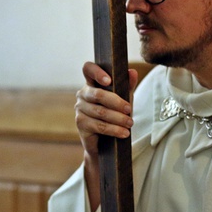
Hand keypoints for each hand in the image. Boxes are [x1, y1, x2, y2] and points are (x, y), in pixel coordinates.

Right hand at [75, 62, 138, 211]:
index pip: (88, 69)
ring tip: (130, 123)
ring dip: (118, 119)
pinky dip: (114, 130)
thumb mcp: (124, 99)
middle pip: (98, 94)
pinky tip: (124, 133)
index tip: (109, 81)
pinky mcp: (80, 124)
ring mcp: (79, 109)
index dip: (97, 72)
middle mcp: (82, 94)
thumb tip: (132, 72)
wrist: (106, 142)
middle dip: (117, 102)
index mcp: (92, 83)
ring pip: (101, 112)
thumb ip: (127, 85)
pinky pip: (99, 126)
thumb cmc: (115, 115)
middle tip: (130, 109)